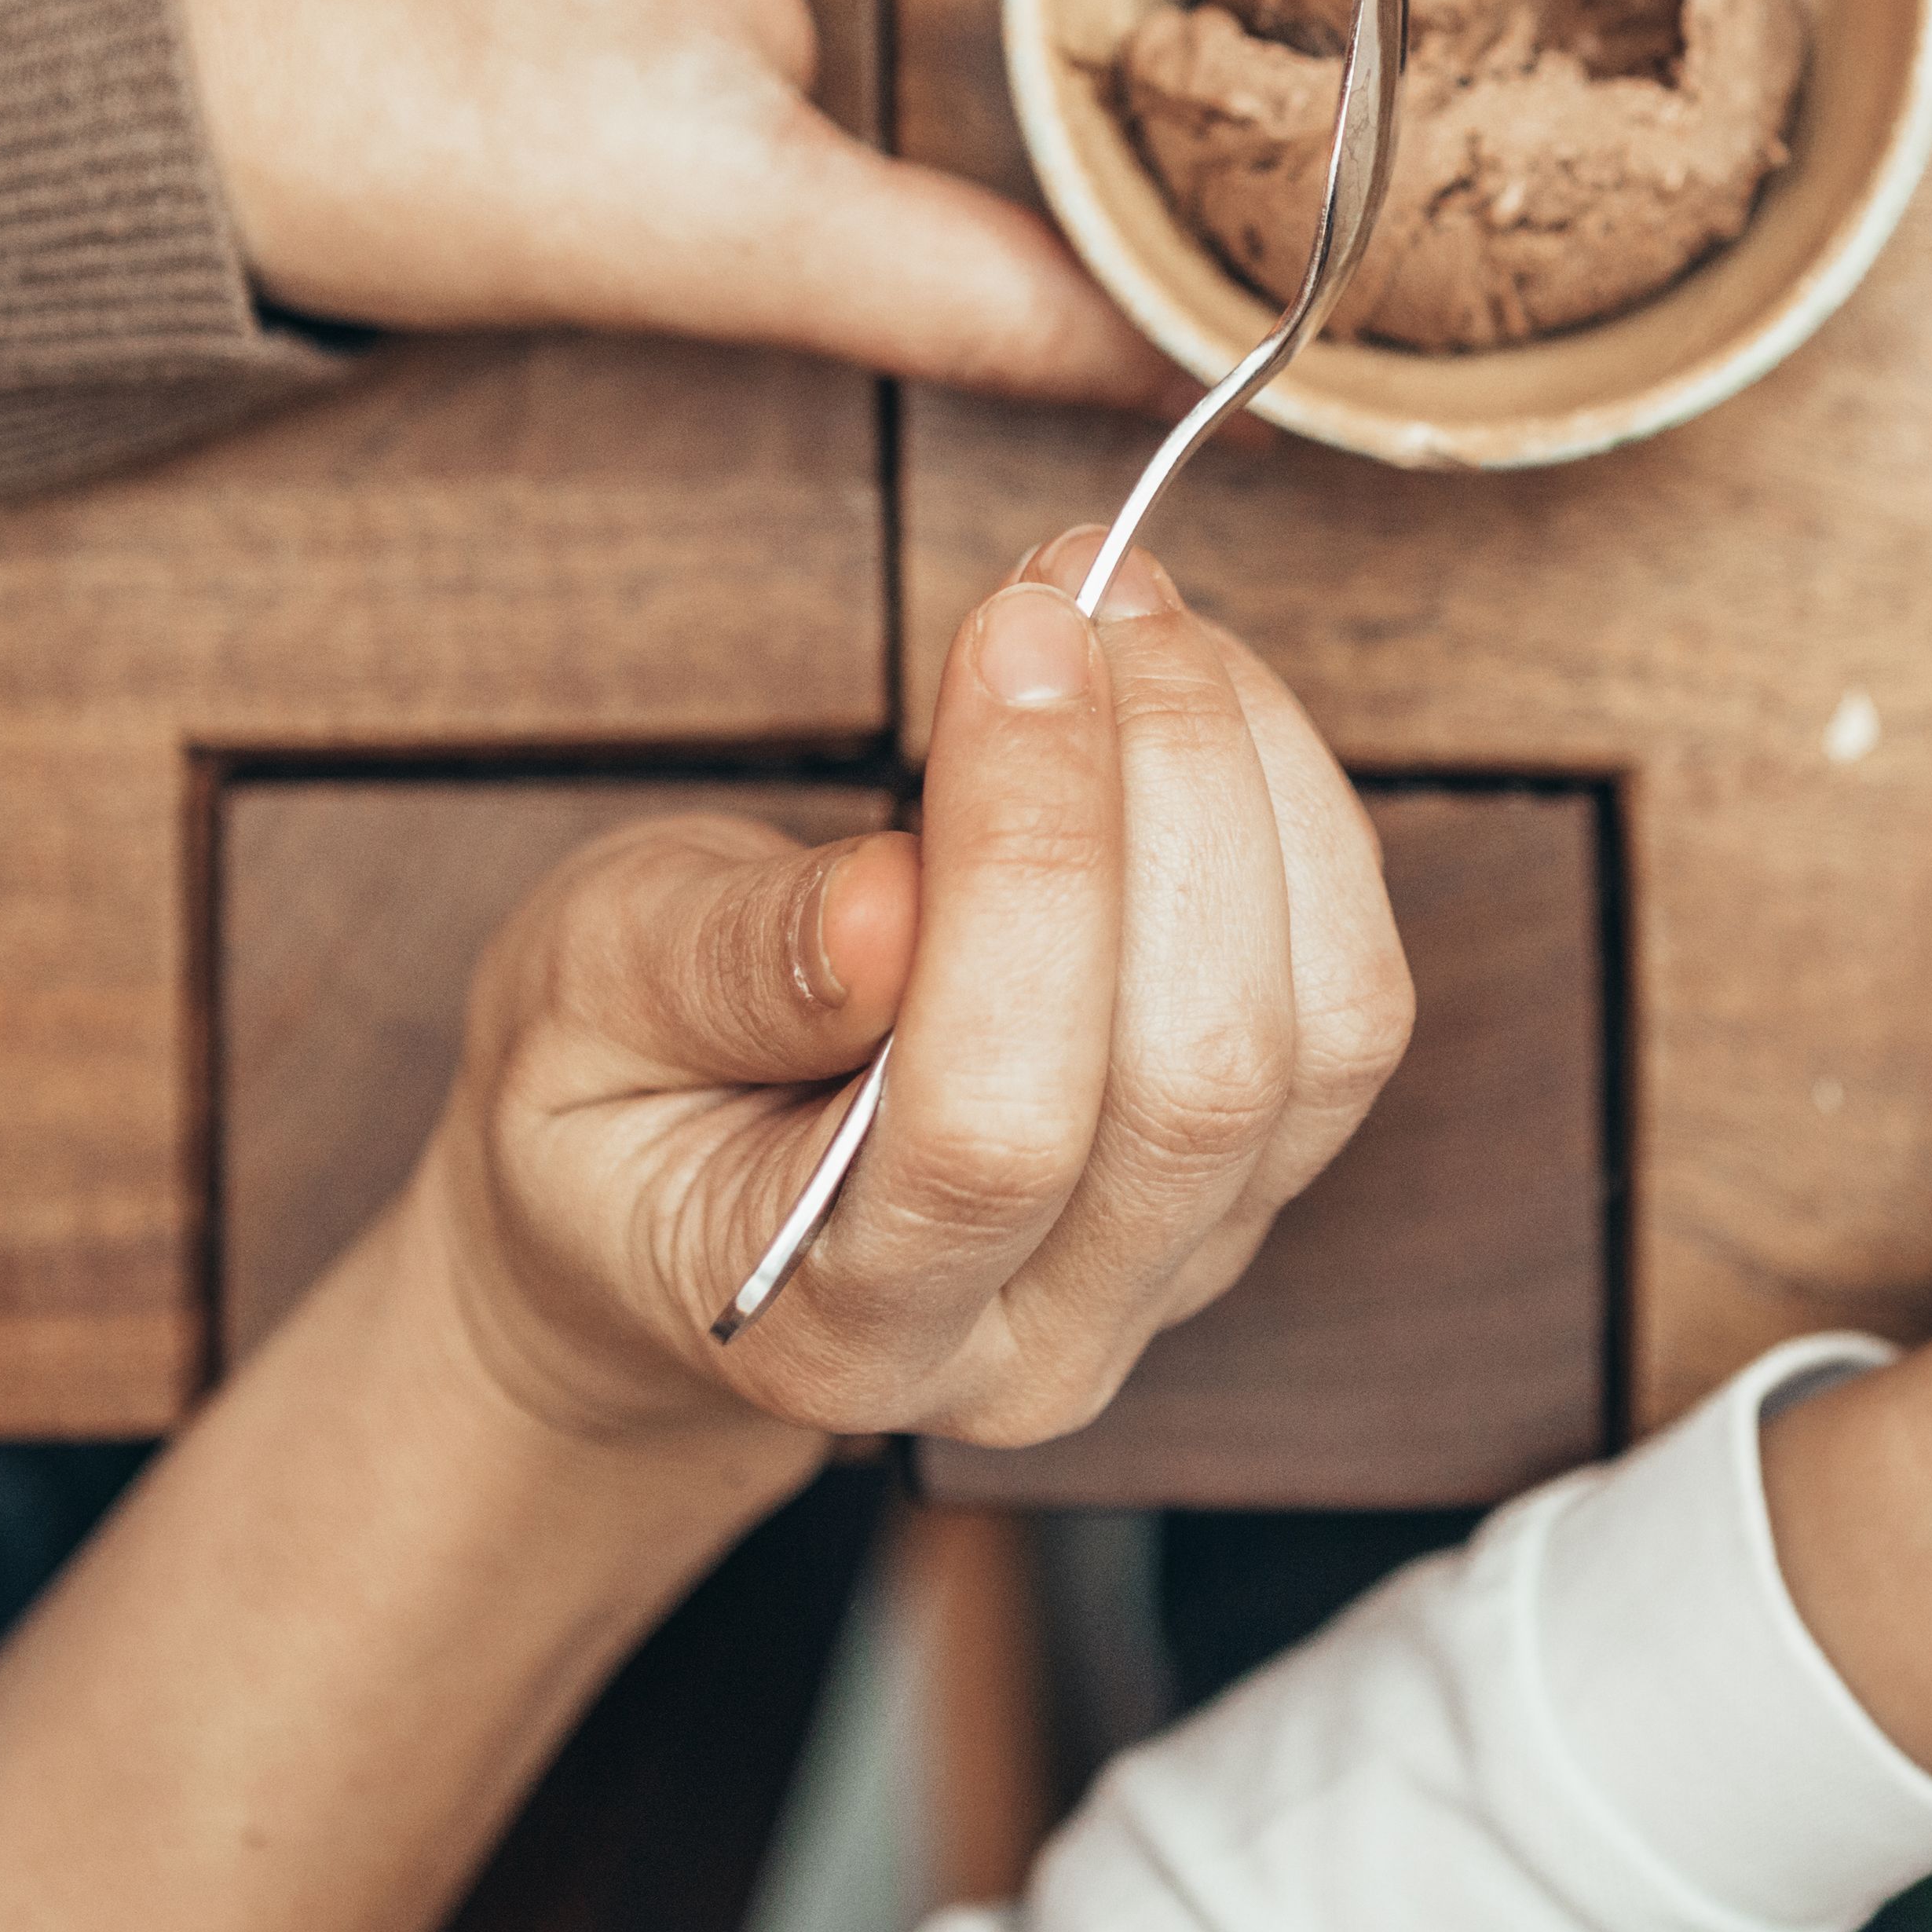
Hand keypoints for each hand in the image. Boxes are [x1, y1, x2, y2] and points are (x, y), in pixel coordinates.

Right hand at [399, 529, 1415, 1449]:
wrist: (669, 1218)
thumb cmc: (611, 1104)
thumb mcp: (578, 1009)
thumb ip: (719, 970)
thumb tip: (887, 904)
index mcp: (844, 1331)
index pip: (994, 1130)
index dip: (1031, 865)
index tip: (1015, 634)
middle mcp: (1045, 1342)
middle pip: (1197, 1079)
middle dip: (1165, 787)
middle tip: (1079, 589)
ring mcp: (1175, 1270)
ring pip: (1322, 1035)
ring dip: (1249, 782)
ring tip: (1130, 614)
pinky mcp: (1258, 1181)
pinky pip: (1353, 999)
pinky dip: (1298, 813)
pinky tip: (1190, 698)